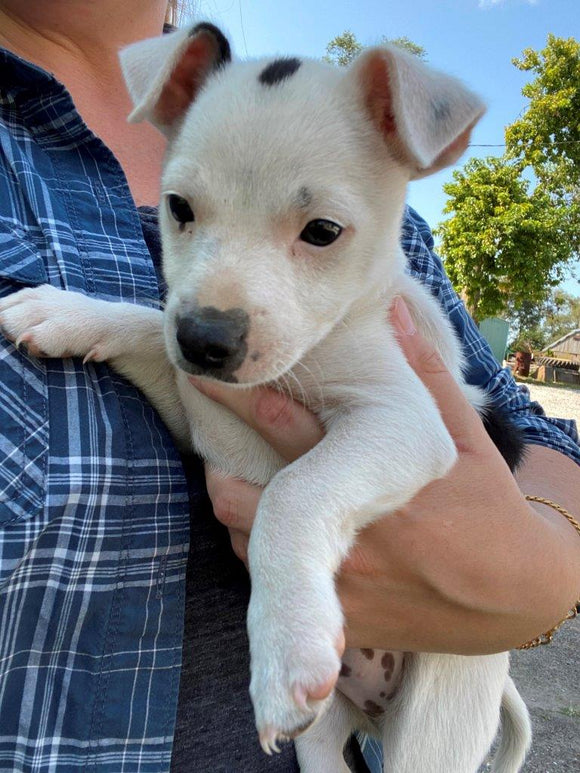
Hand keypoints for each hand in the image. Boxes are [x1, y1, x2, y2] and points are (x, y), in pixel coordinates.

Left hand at [196, 299, 578, 654]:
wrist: (515, 595)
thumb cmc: (490, 508)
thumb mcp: (468, 437)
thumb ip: (427, 373)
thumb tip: (394, 307)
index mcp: (376, 476)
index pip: (285, 429)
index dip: (241, 399)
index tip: (211, 376)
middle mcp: (351, 531)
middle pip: (243, 494)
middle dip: (223, 461)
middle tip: (217, 436)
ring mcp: (341, 581)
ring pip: (247, 542)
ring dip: (238, 506)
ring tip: (237, 476)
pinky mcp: (340, 617)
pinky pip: (271, 584)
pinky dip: (262, 551)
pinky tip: (271, 528)